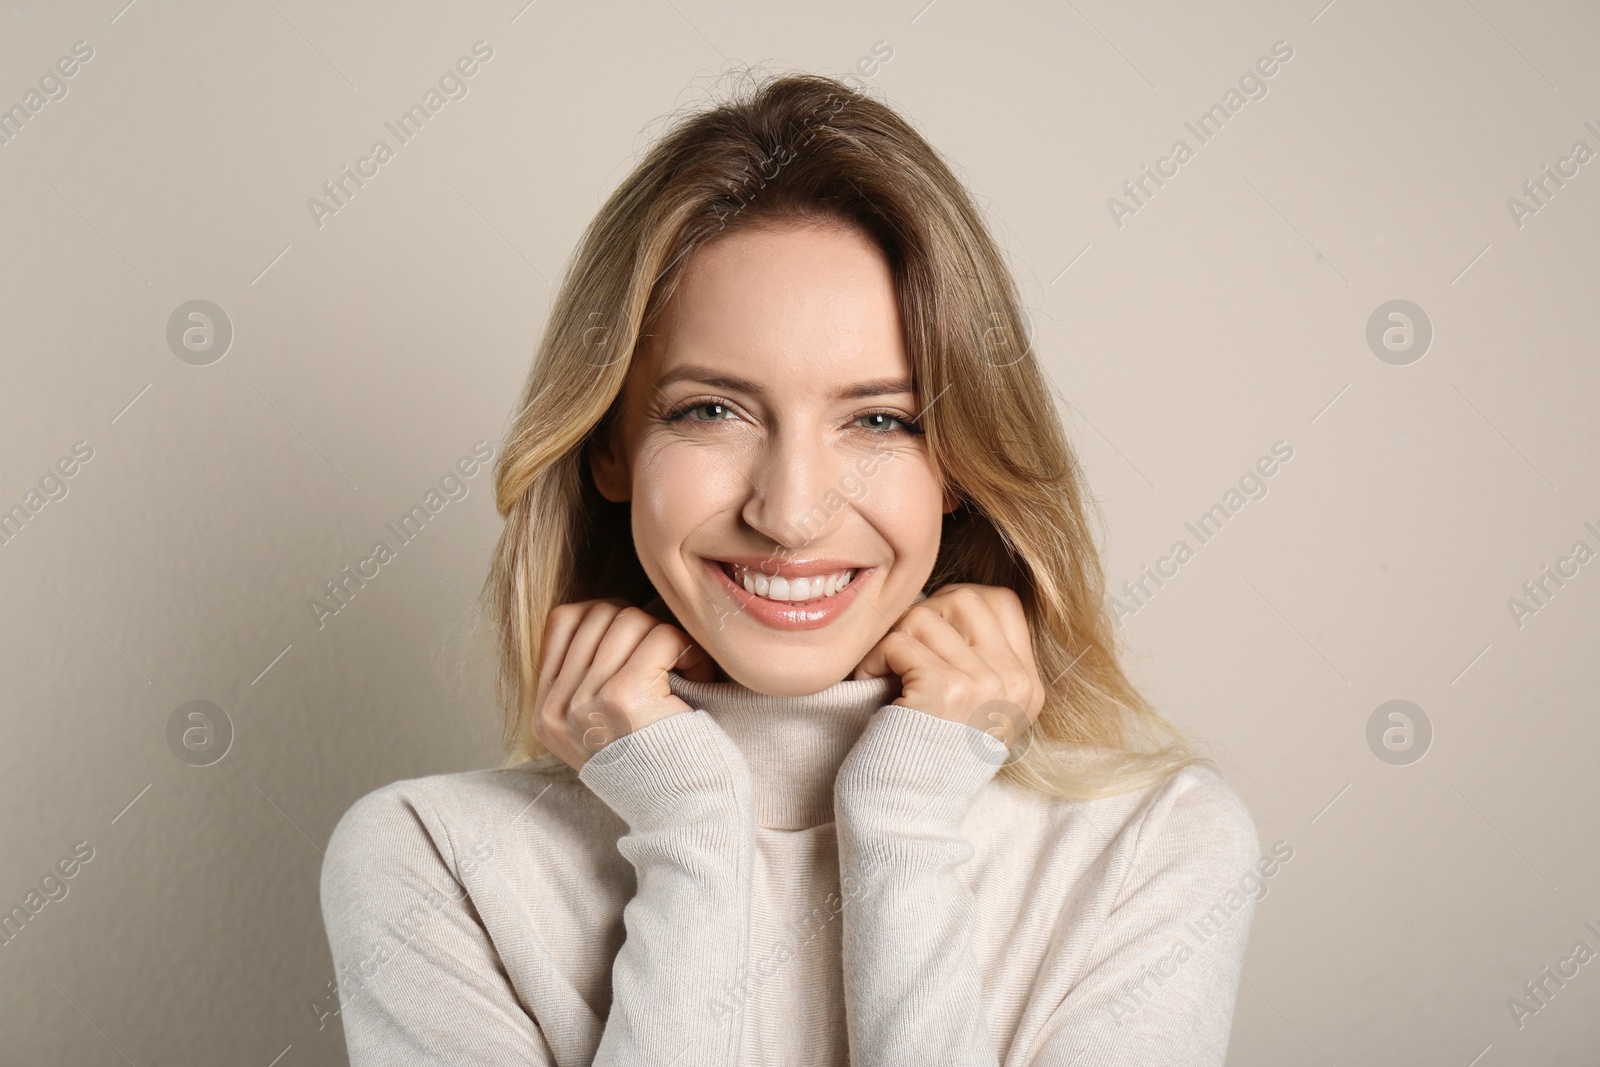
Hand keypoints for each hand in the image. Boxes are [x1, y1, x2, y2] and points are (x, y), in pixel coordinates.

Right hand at [532, 598, 715, 770]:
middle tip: (671, 658)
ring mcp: (585, 704)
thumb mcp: (605, 725)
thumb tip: (615, 607)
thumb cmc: (661, 767)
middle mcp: (557, 709)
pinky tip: (696, 676)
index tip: (641, 642)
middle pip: (598, 614)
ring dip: (667, 636)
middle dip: (643, 623)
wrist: (688, 820)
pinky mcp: (621, 698)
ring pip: (630, 620)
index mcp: (546, 713)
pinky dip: (685, 648)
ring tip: (685, 670)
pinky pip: (659, 637)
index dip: (609, 615)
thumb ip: (593, 675)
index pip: (562, 620)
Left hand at [851, 583, 1044, 748]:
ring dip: (891, 642)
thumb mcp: (973, 709)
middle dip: (920, 618)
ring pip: (924, 617)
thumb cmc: (924, 760)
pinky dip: (874, 660)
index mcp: (1028, 685)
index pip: (1002, 600)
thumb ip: (976, 657)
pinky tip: (872, 686)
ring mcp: (984, 686)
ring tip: (885, 677)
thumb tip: (944, 599)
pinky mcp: (944, 691)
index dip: (954, 607)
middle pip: (963, 598)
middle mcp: (1015, 684)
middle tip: (901, 656)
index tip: (928, 641)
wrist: (906, 820)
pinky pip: (899, 641)